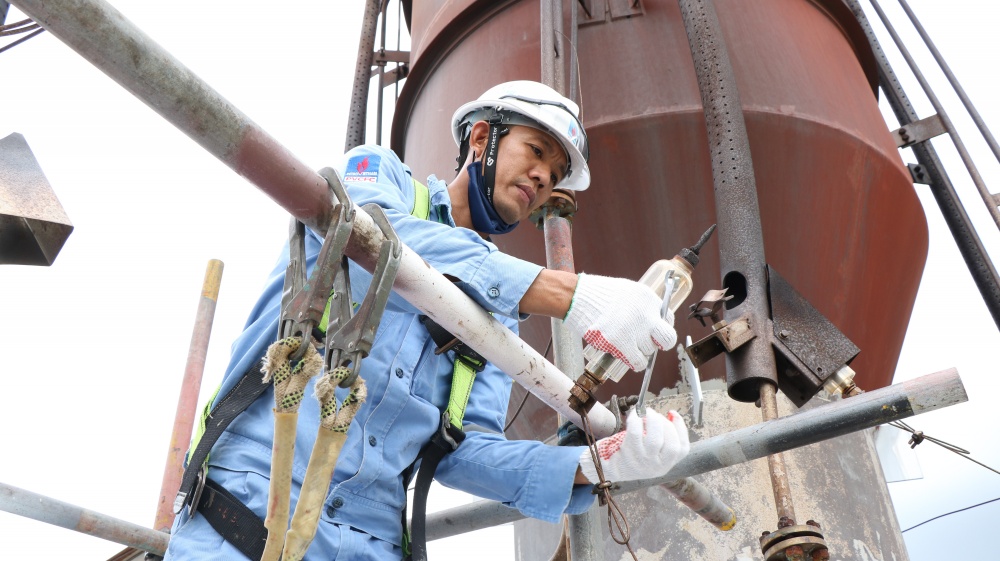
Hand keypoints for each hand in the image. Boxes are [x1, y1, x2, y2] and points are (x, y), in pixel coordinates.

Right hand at [562, 273, 676, 369]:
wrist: (578, 297)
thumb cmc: (599, 294)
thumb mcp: (629, 291)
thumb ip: (642, 306)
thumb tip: (652, 321)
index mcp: (649, 299)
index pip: (668, 319)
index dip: (659, 328)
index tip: (652, 331)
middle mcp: (646, 315)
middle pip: (667, 338)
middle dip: (659, 343)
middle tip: (646, 342)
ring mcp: (634, 330)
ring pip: (649, 351)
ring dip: (639, 350)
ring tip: (624, 342)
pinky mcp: (621, 343)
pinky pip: (638, 362)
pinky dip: (634, 362)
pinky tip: (626, 355)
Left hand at [579, 409, 689, 483]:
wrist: (612, 468)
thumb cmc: (635, 456)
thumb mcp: (653, 454)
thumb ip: (664, 439)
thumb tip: (671, 415)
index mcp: (666, 465)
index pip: (683, 449)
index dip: (681, 429)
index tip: (673, 414)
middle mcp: (657, 466)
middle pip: (671, 445)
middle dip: (666, 424)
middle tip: (655, 415)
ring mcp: (643, 462)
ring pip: (655, 440)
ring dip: (653, 421)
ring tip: (646, 412)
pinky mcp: (629, 454)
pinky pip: (635, 433)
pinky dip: (636, 420)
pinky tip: (634, 415)